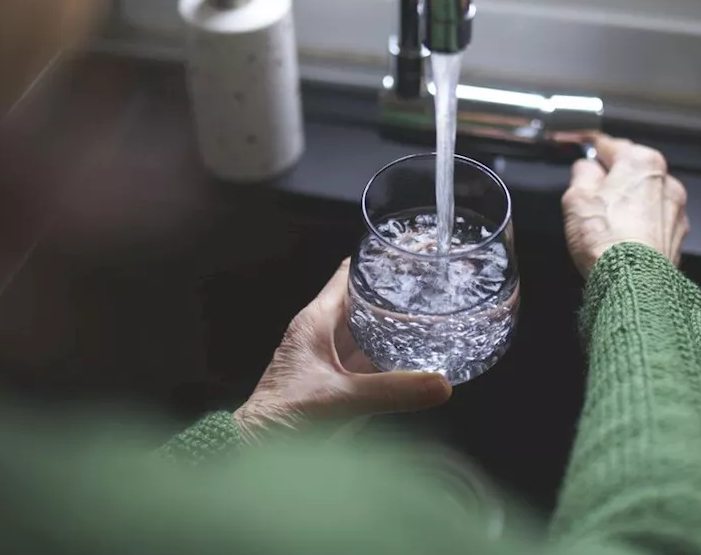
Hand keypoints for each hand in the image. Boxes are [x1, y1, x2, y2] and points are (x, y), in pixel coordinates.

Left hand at [234, 261, 452, 438]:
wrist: (259, 451)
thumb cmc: (283, 415)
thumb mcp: (340, 399)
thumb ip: (391, 392)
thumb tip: (441, 384)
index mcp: (316, 321)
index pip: (348, 275)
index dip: (375, 260)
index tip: (408, 250)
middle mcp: (324, 332)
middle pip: (364, 300)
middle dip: (395, 292)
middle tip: (435, 283)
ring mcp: (332, 358)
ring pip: (369, 329)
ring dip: (396, 323)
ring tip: (436, 312)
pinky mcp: (339, 382)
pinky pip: (370, 359)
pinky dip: (392, 354)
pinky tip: (419, 353)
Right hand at [561, 134, 688, 278]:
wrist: (633, 281)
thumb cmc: (607, 239)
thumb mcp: (576, 197)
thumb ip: (581, 174)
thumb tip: (586, 168)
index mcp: (641, 162)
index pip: (611, 145)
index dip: (592, 150)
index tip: (585, 152)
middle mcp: (665, 181)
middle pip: (632, 171)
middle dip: (612, 179)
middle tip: (588, 197)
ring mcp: (675, 210)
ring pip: (645, 197)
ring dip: (628, 203)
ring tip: (604, 223)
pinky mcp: (677, 236)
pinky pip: (654, 221)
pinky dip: (640, 225)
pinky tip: (622, 238)